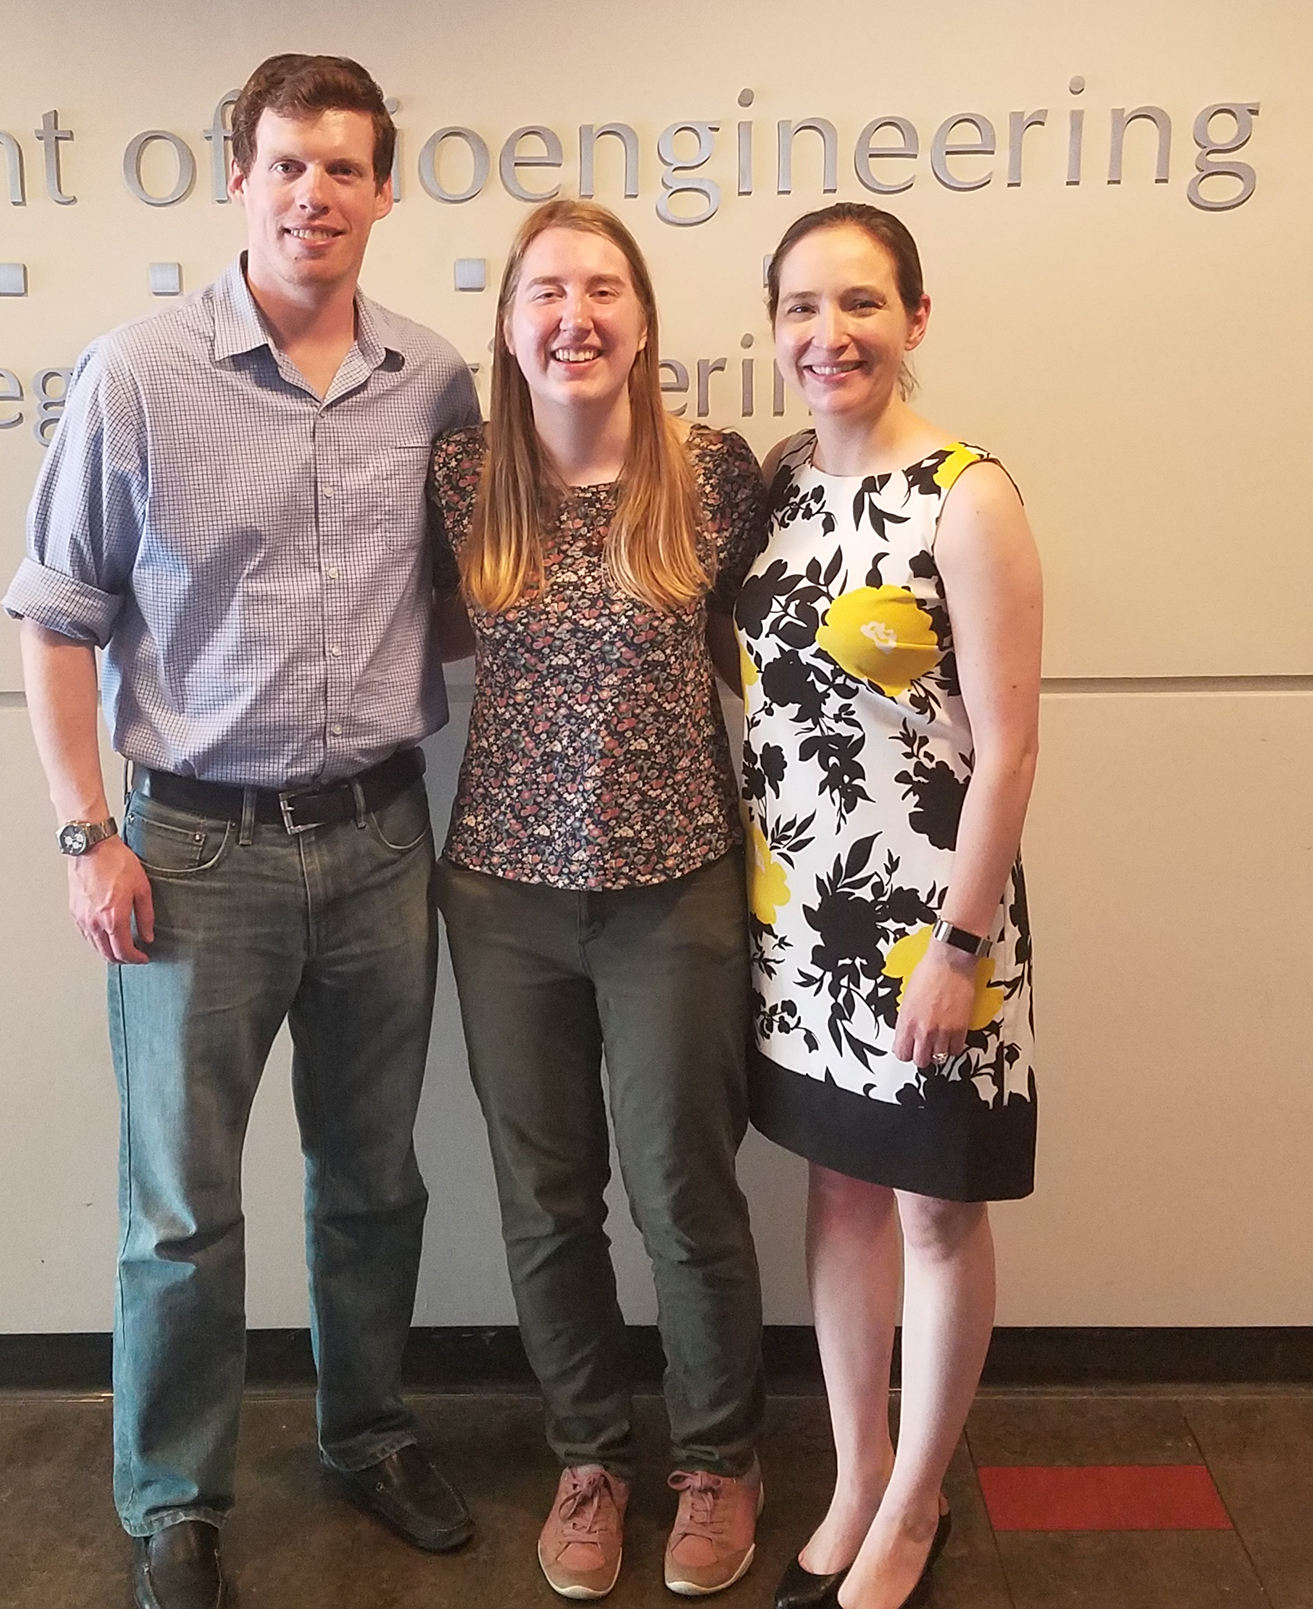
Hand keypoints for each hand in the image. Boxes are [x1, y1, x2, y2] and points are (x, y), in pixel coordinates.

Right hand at [67, 835, 153, 962]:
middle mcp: (95, 922)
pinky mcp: (74, 911)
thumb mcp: (142, 889)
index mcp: (113, 918)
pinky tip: (105, 936)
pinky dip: (96, 941)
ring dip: (109, 951)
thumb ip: (146, 916)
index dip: (136, 959)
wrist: (92, 847)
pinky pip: (85, 935)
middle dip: (123, 959)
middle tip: (134, 956)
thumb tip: (148, 935)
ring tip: (122, 947)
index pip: (124, 951)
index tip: (143, 957)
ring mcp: (82, 918)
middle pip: (107, 954)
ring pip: (95, 947)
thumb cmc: (116, 862)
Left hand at [892, 942, 975, 1066]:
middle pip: (920, 1061)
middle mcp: (923, 1030)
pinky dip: (953, 1046)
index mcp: (906, 1021)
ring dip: (938, 1051)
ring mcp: (942, 1031)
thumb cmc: (929, 971)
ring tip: (938, 1041)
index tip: (909, 1048)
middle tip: (924, 1047)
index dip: (905, 1052)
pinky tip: (951, 1037)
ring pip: (939, 1058)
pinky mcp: (960, 1029)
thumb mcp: (908, 996)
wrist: (950, 962)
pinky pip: (956, 1050)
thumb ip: (908, 1017)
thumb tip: (908, 1028)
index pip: (901, 1053)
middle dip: (921, 1055)